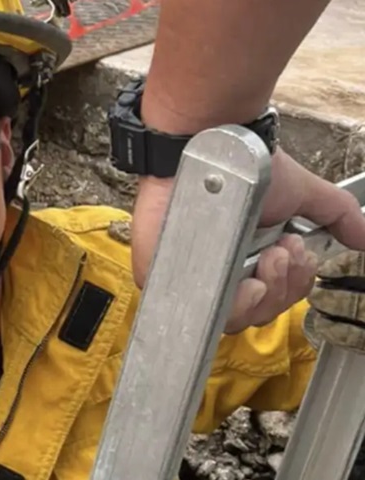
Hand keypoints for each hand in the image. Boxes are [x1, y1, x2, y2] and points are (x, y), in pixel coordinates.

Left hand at [129, 148, 364, 332]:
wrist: (214, 144)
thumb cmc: (249, 168)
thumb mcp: (304, 194)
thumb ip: (337, 215)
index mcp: (247, 262)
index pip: (274, 301)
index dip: (294, 286)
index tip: (300, 252)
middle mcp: (219, 274)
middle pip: (257, 314)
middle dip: (284, 286)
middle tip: (285, 250)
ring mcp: (188, 277)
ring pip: (232, 317)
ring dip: (266, 292)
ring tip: (270, 254)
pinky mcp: (161, 276)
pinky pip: (192, 312)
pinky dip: (226, 305)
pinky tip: (244, 283)